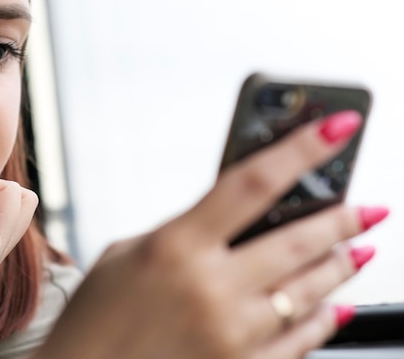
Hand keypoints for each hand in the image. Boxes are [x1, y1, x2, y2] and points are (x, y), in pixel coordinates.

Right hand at [34, 111, 385, 358]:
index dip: (302, 148)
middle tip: (366, 206)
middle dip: (344, 216)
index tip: (338, 127)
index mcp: (176, 246)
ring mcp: (231, 333)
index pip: (253, 182)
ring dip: (342, 264)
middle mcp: (211, 288)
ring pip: (310, 289)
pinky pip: (301, 341)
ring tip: (359, 247)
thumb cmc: (97, 316)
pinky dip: (325, 319)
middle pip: (298, 239)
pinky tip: (336, 303)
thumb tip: (230, 218)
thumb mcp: (127, 253)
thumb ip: (182, 232)